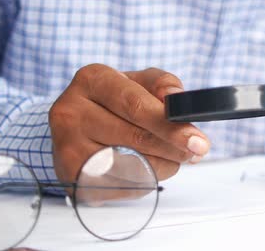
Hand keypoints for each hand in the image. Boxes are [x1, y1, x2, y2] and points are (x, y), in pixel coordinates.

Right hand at [49, 64, 209, 186]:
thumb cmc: (116, 101)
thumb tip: (177, 98)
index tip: (197, 139)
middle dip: (174, 147)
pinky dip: (145, 180)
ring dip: (163, 165)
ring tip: (173, 158)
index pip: (135, 105)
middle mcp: (71, 111)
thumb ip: (162, 83)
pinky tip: (149, 169)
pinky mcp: (72, 177)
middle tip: (196, 152)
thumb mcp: (139, 82)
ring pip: (131, 165)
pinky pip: (121, 186)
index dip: (170, 124)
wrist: (77, 127)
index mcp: (92, 79)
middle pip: (135, 136)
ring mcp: (67, 147)